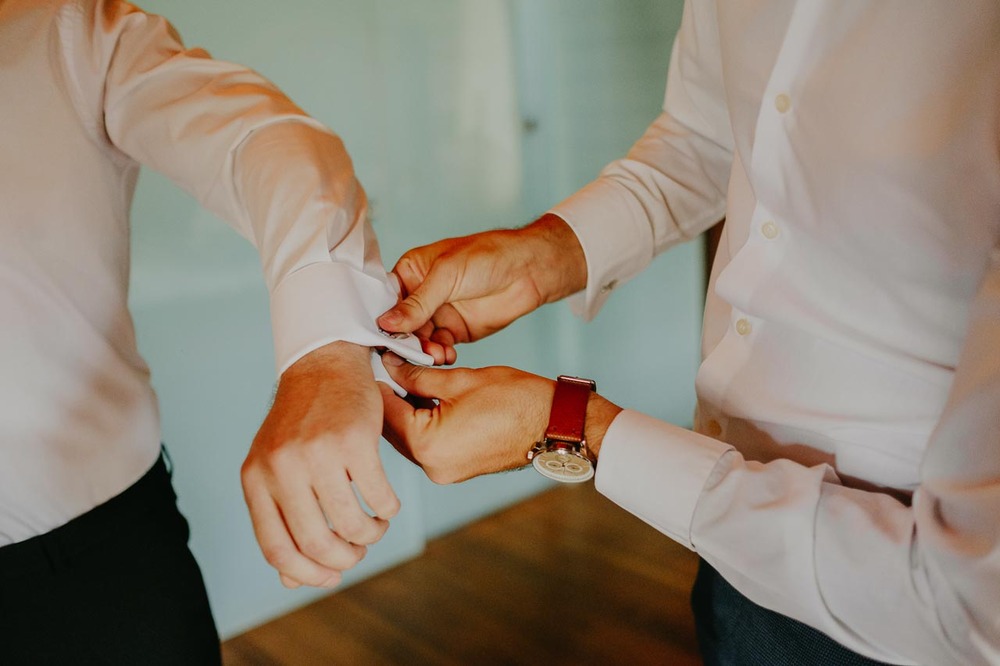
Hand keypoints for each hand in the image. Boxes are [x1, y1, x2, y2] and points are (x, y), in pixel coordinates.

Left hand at [241, 341, 398, 588]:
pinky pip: (379, 496)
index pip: (276, 549)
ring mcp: (318, 452)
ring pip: (351, 524)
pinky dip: (388, 510)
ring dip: (370, 536)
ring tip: (375, 527)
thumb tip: (292, 583)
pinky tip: (387, 504)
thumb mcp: (277, 469)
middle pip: (316, 543)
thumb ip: (281, 520)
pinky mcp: (355, 439)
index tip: (330, 576)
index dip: (306, 574)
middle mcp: (282, 467)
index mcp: (256, 479)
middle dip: (345, 559)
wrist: (322, 366)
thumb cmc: (301, 424)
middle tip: (358, 551)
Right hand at [376, 214, 586, 364]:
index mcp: (411, 272)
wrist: (528, 270)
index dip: (382, 319)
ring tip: (434, 356)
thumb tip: (386, 323)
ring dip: (423, 351)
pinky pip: (439, 347)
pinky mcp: (455, 331)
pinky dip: (440, 355)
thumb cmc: (487, 256)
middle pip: (401, 325)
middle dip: (405, 341)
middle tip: (410, 354)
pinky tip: (446, 356)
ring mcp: (438, 314)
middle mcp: (421, 294)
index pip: (386, 299)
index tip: (381, 338)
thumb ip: (417, 303)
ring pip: (419, 340)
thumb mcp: (447, 275)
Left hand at [378, 353, 621, 483]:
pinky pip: (427, 444)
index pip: (385, 411)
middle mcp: (431, 466)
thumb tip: (391, 366)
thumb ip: (418, 376)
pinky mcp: (455, 469)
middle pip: (392, 427)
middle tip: (393, 364)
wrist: (555, 425)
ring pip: (409, 436)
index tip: (377, 360)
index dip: (379, 381)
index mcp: (427, 445)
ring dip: (407, 409)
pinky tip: (430, 398)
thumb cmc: (516, 400)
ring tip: (413, 377)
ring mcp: (444, 471)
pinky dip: (424, 422)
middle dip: (391, 396)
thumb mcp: (459, 380)